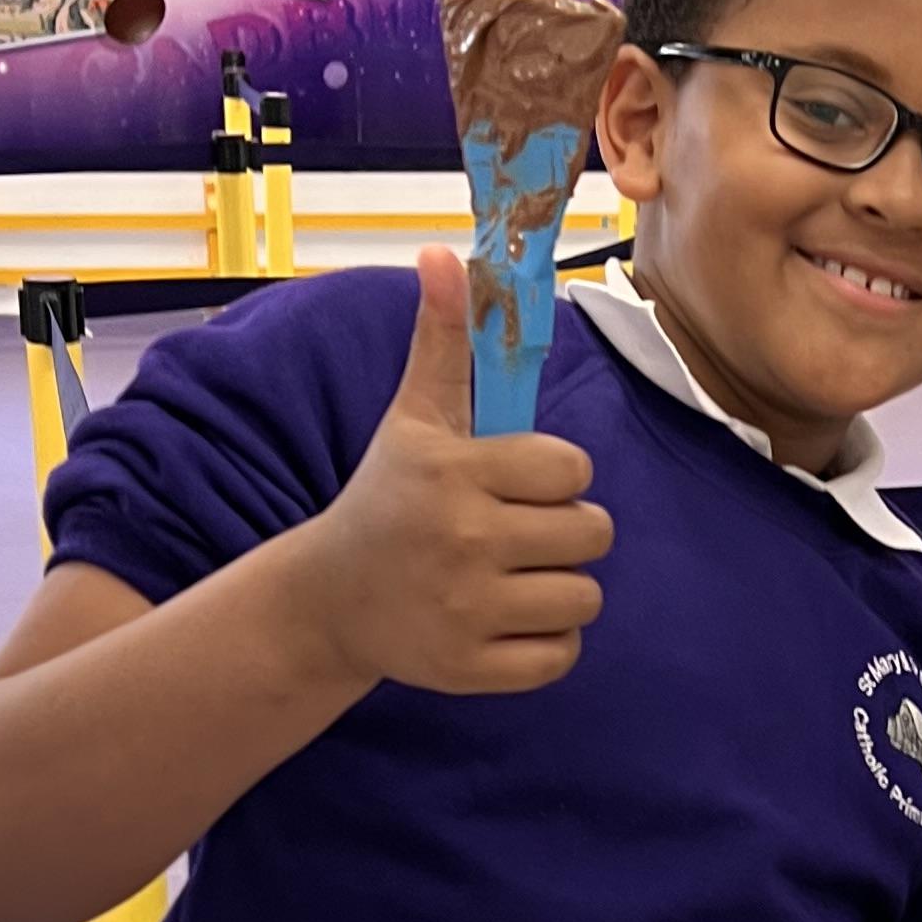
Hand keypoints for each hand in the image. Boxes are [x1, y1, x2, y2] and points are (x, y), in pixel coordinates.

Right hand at [289, 248, 611, 697]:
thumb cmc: (388, 496)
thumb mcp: (414, 417)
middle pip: (592, 534)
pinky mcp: (470, 667)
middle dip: (567, 533)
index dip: (558, 477)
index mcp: (456, 473)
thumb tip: (445, 254)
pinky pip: (561, 656)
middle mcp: (462, 540)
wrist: (329, 599)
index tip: (520, 484)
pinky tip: (507, 621)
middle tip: (519, 534)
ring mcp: (466, 609)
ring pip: (584, 597)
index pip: (573, 469)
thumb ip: (443, 340)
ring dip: (561, 589)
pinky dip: (546, 643)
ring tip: (514, 577)